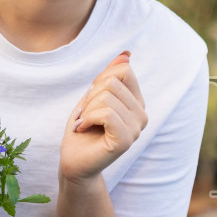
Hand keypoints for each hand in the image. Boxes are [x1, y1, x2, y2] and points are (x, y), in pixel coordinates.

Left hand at [61, 51, 146, 183]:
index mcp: (137, 103)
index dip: (100, 80)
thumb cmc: (82, 129)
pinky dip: (88, 119)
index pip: (124, 70)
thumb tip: (126, 54)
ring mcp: (136, 129)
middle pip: (113, 82)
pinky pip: (106, 113)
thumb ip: (110, 76)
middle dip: (90, 97)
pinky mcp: (126, 140)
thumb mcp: (94, 96)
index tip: (91, 100)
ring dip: (87, 110)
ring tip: (85, 124)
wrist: (74, 161)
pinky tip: (84, 129)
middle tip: (86, 115)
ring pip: (107, 97)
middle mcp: (142, 115)